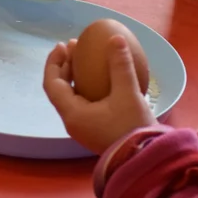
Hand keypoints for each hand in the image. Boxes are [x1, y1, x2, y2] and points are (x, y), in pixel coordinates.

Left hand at [43, 36, 156, 154]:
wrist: (144, 158)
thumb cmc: (132, 127)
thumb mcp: (128, 92)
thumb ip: (120, 64)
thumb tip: (115, 38)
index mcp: (73, 114)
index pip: (52, 84)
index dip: (54, 62)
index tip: (63, 45)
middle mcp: (74, 122)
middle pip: (60, 90)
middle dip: (66, 65)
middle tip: (76, 46)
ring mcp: (84, 127)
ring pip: (72, 97)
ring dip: (76, 76)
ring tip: (88, 58)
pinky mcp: (96, 130)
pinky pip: (84, 103)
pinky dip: (87, 87)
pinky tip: (103, 79)